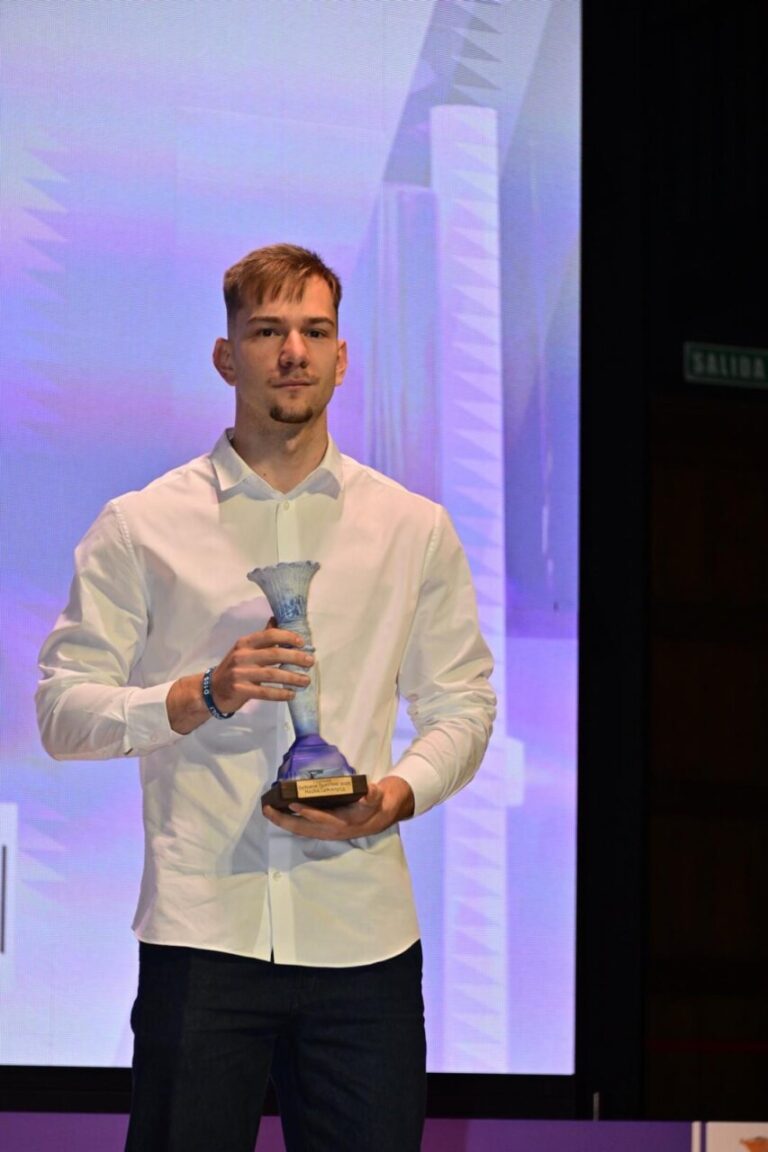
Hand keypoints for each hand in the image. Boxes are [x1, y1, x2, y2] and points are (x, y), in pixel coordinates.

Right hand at [167, 623, 312, 733]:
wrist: (211, 690)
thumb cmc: (234, 668)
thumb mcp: (244, 650)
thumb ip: (262, 638)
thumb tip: (276, 619)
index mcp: (244, 643)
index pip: (269, 635)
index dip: (287, 637)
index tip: (302, 643)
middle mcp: (241, 656)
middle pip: (274, 654)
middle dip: (295, 657)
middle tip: (310, 662)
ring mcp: (239, 673)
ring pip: (272, 674)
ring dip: (292, 677)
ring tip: (306, 680)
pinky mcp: (240, 690)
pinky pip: (264, 692)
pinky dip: (280, 693)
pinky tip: (291, 694)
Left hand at [263, 776, 414, 840]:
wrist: (377, 817)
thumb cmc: (373, 804)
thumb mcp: (376, 797)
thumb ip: (372, 794)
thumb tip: (370, 789)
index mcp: (343, 822)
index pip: (322, 818)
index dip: (308, 812)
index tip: (293, 803)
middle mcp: (330, 830)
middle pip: (303, 828)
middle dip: (283, 820)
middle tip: (267, 809)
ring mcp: (324, 832)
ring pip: (299, 830)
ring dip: (282, 822)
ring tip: (267, 810)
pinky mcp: (321, 830)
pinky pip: (301, 828)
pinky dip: (288, 822)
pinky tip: (278, 814)